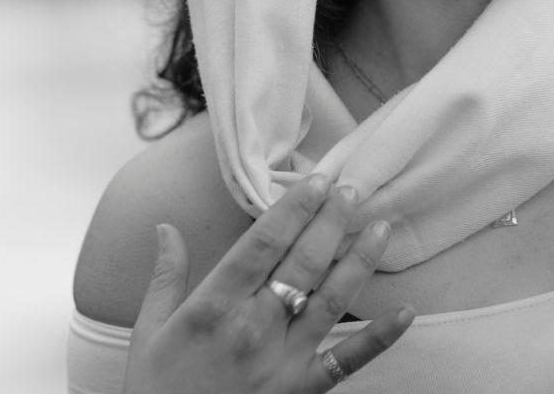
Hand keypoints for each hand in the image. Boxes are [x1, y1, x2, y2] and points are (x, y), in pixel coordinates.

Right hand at [124, 174, 414, 392]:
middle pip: (303, 262)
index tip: (316, 180)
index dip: (294, 208)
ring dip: (360, 260)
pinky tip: (405, 311)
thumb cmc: (155, 389)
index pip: (263, 243)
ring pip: (332, 299)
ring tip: (382, 226)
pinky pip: (348, 360)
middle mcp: (254, 327)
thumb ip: (164, 276)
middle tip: (352, 189)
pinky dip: (380, 337)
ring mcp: (284, 358)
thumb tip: (165, 227)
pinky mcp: (303, 388)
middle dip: (331, 221)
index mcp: (214, 305)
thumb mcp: (147, 331)